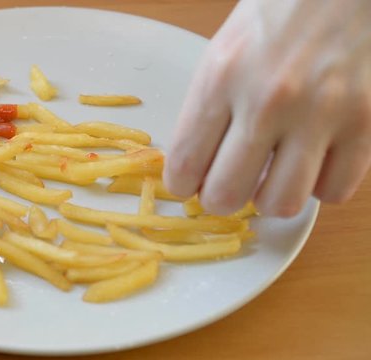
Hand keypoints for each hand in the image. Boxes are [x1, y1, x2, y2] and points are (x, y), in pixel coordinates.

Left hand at [163, 0, 370, 216]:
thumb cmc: (277, 15)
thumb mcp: (223, 52)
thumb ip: (207, 110)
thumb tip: (195, 168)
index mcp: (222, 78)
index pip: (185, 165)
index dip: (183, 186)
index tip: (190, 185)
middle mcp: (268, 100)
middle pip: (226, 195)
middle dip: (221, 199)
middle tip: (228, 185)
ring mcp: (320, 113)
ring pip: (281, 203)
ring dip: (271, 197)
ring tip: (272, 175)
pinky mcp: (365, 122)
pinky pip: (333, 190)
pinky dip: (319, 185)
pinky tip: (313, 160)